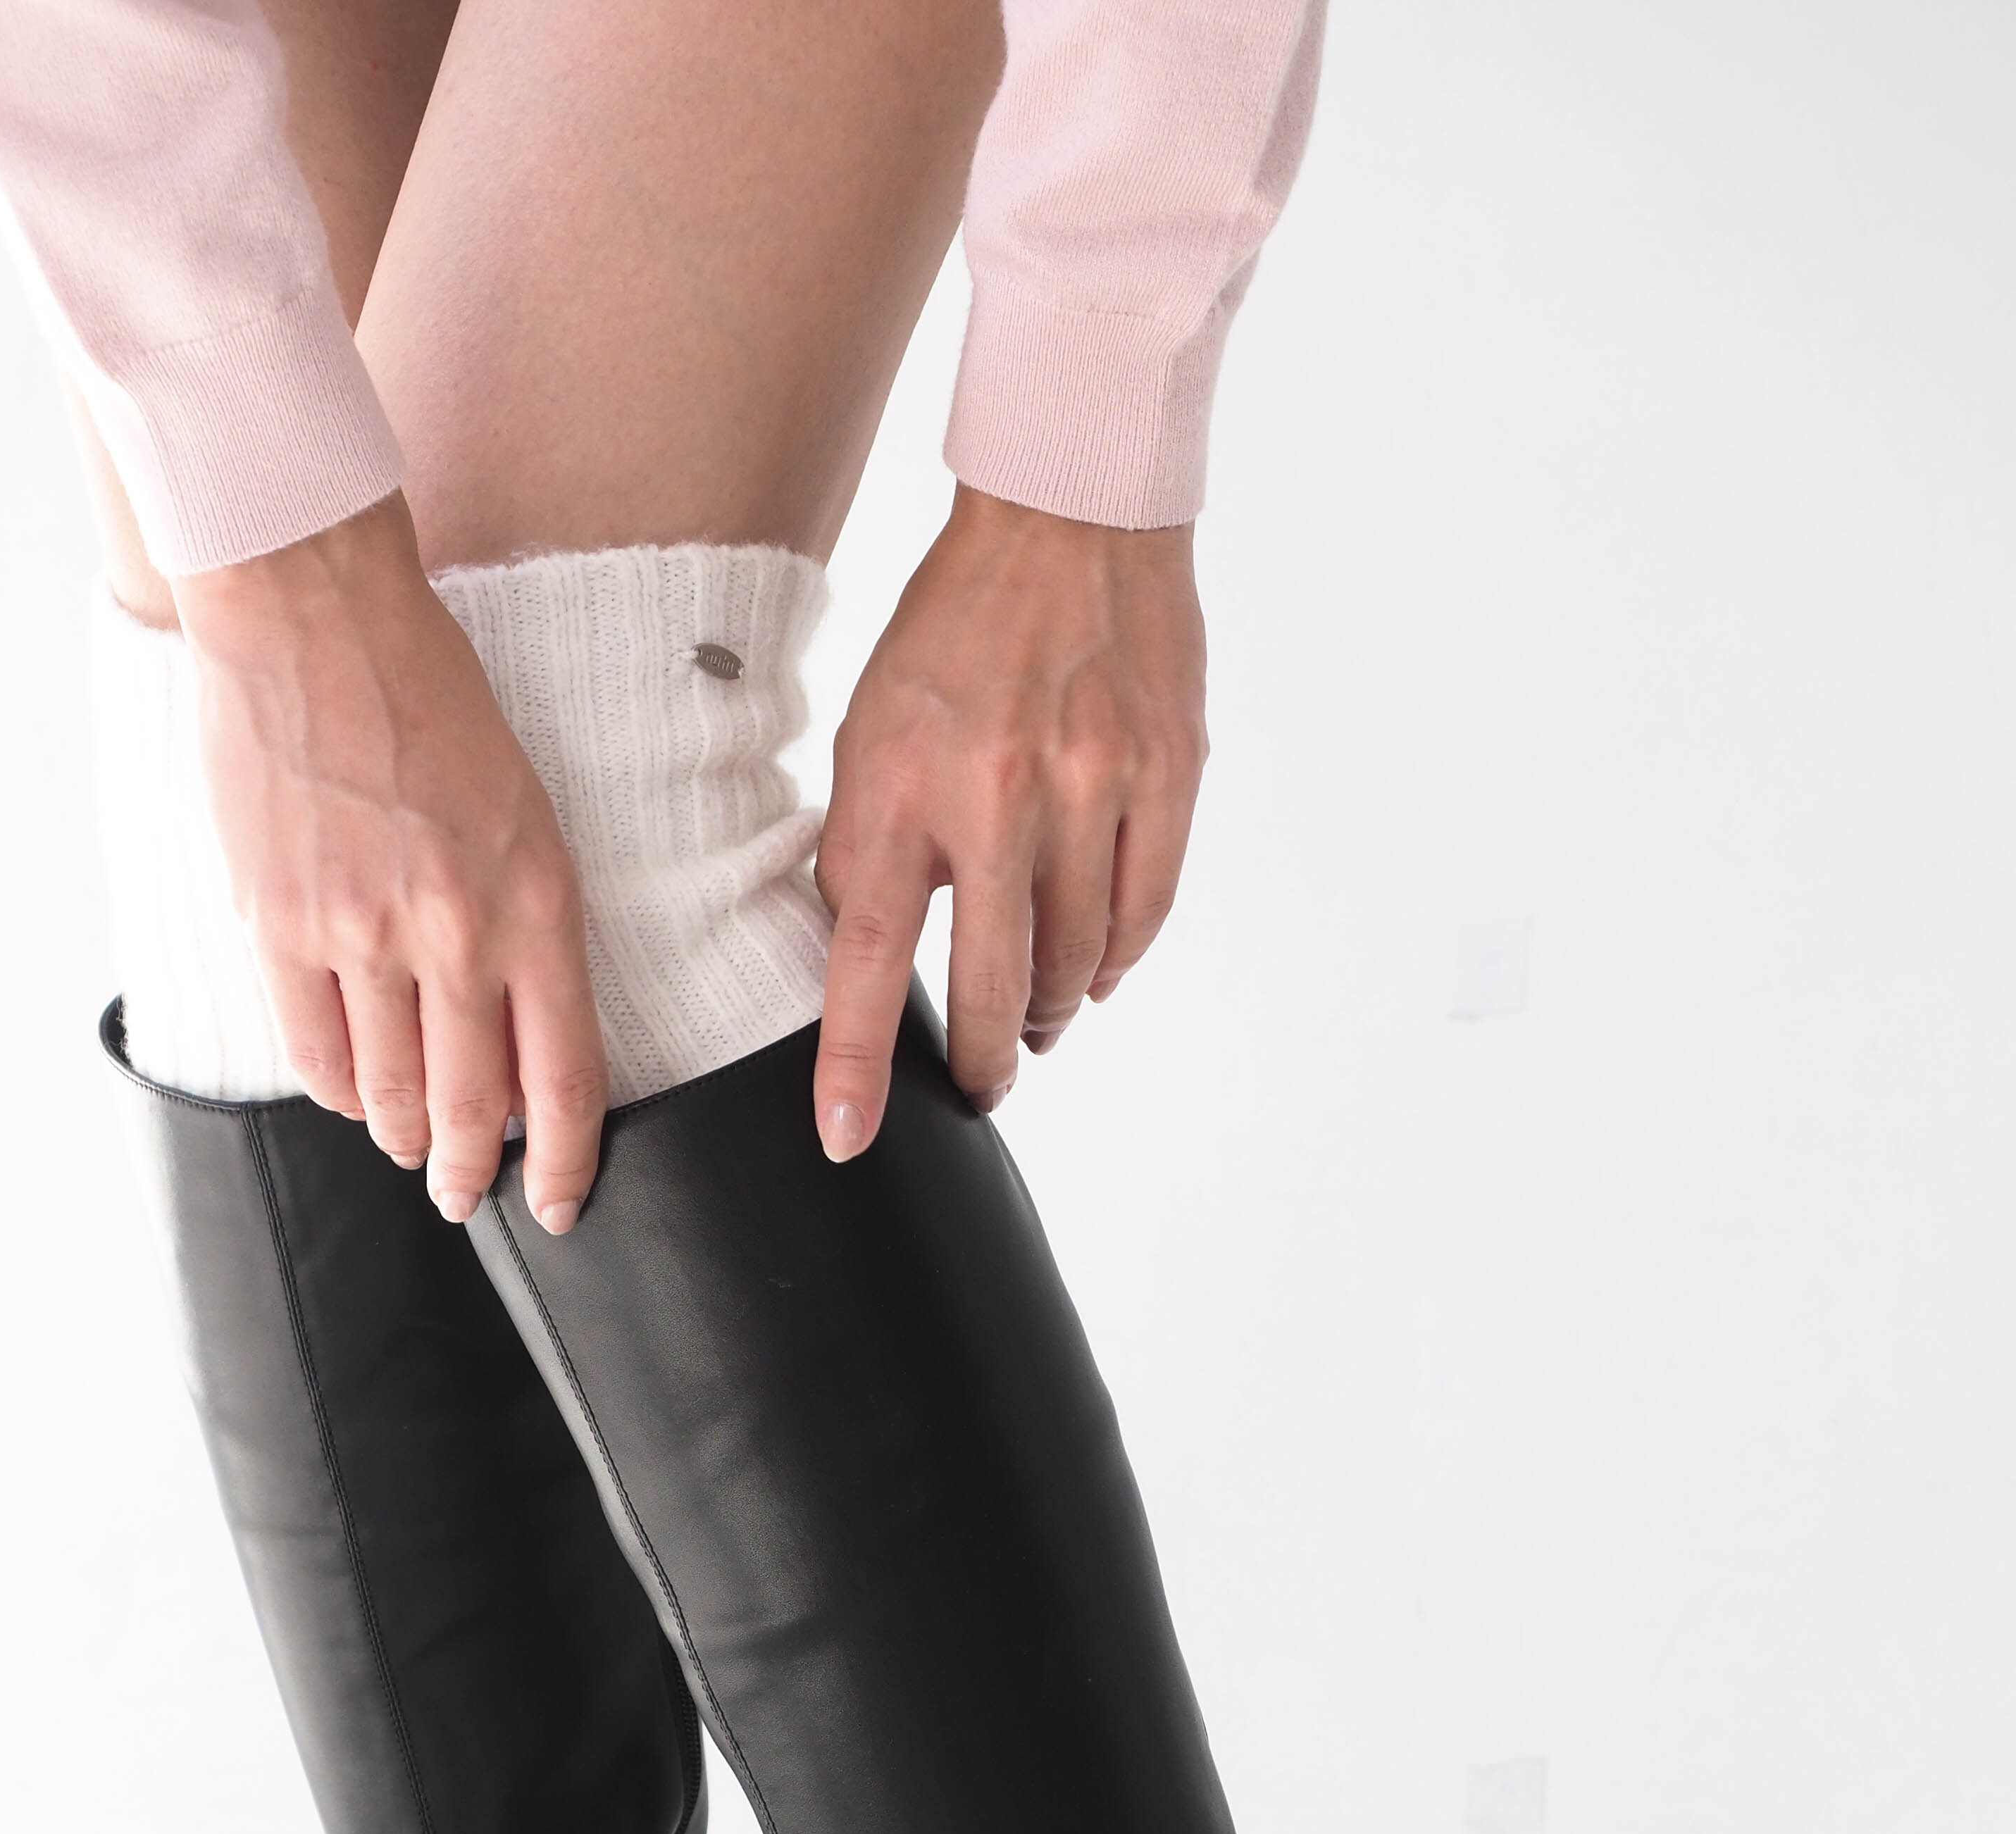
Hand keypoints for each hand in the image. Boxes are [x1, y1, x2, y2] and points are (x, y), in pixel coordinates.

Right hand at [173, 494, 605, 1231]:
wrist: (316, 614)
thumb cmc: (429, 701)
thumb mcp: (522, 812)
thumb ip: (525, 930)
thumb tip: (513, 1045)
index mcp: (535, 901)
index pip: (565, 1078)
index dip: (564, 1161)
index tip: (557, 1203)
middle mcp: (454, 930)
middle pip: (471, 1108)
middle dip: (470, 1172)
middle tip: (465, 1198)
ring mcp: (361, 932)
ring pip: (389, 1093)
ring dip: (402, 1139)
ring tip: (409, 1151)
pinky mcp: (281, 923)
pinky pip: (315, 1052)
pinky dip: (340, 1092)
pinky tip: (353, 1098)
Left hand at [811, 485, 1208, 1159]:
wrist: (1071, 513)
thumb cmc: (957, 629)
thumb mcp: (871, 729)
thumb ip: (866, 844)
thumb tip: (856, 961)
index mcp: (904, 782)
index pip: (862, 954)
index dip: (852, 1060)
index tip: (847, 1138)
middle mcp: (999, 794)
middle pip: (990, 985)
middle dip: (982, 1059)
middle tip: (981, 1080)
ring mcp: (1094, 786)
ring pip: (1076, 964)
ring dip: (1049, 1007)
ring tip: (1034, 1011)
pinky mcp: (1168, 774)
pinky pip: (1143, 916)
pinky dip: (1115, 957)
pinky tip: (1094, 961)